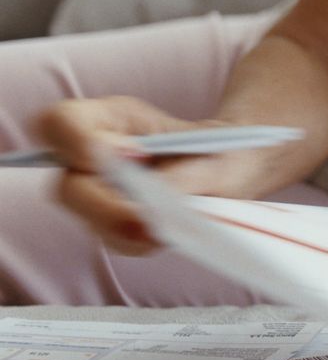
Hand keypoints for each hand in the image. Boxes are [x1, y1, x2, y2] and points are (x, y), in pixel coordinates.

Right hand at [34, 96, 266, 255]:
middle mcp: (95, 155)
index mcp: (113, 119)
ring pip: (87, 218)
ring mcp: (99, 191)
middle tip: (149, 217)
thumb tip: (152, 204)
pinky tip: (169, 232)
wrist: (237, 166)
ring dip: (127, 228)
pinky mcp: (113, 221)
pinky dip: (141, 240)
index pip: (60, 123)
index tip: (131, 157)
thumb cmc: (224, 147)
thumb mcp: (214, 154)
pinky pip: (113, 238)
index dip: (78, 143)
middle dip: (106, 206)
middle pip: (68, 185)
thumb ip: (182, 174)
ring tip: (169, 226)